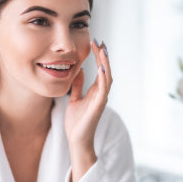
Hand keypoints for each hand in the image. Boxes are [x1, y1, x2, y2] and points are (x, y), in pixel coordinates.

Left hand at [64, 39, 111, 181]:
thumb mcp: (75, 99)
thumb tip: (78, 72)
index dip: (98, 57)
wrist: (76, 139)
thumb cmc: (76, 121)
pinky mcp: (98, 106)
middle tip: (99, 42)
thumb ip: (78, 86)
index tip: (94, 43)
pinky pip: (103, 90)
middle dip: (103, 56)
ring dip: (105, 63)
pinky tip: (101, 67)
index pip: (99, 70)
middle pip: (105, 70)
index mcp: (95, 91)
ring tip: (102, 50)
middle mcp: (101, 93)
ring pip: (107, 77)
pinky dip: (104, 78)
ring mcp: (101, 99)